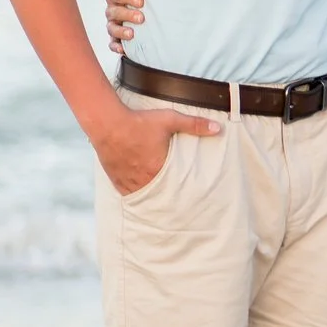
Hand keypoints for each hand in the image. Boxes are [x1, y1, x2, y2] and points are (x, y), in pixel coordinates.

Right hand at [91, 102, 219, 195]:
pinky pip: (128, 194)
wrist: (107, 123)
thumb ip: (194, 125)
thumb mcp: (169, 120)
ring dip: (152, 197)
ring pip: (143, 197)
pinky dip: (136, 195)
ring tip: (161, 203)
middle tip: (177, 205)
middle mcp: (143, 179)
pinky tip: (142, 196)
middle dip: (168, 198)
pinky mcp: (116, 179)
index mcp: (158, 169)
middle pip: (159, 195)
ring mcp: (128, 181)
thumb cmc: (139, 121)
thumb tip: (218, 128)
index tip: (190, 199)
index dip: (183, 193)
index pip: (175, 188)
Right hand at [104, 0, 144, 53]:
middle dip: (126, 14)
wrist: (151, 19)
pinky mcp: (115, 39)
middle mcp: (113, 10)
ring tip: (132, 34)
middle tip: (141, 18)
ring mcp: (113, 25)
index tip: (141, 1)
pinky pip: (112, 43)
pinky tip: (122, 49)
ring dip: (121, 31)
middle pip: (112, 11)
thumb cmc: (149, 2)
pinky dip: (116, 46)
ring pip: (111, 27)